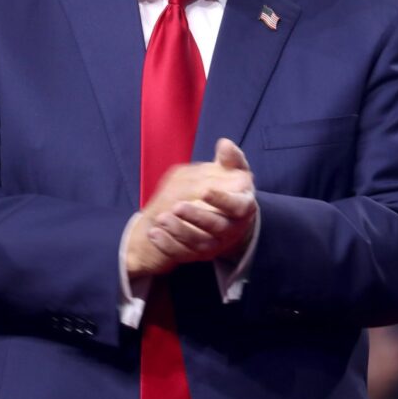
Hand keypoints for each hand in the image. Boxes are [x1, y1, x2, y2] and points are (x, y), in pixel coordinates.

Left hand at [124, 139, 255, 277]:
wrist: (229, 218)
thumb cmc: (231, 189)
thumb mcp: (234, 171)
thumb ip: (230, 158)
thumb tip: (224, 144)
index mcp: (243, 207)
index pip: (236, 206)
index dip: (222, 199)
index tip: (205, 190)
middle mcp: (231, 229)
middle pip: (215, 227)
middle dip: (196, 217)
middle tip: (177, 206)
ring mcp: (215, 244)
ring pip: (198, 242)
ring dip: (179, 232)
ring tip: (161, 218)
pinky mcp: (199, 254)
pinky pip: (183, 253)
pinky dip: (168, 245)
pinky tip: (154, 233)